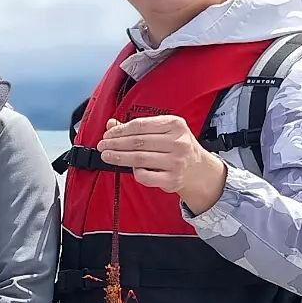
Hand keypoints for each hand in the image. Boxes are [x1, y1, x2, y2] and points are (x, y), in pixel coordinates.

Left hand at [97, 115, 226, 214]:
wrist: (199, 170)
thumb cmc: (177, 147)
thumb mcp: (164, 131)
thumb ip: (138, 127)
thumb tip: (111, 124)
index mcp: (175, 125)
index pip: (140, 125)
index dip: (120, 130)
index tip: (107, 134)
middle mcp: (178, 142)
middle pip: (137, 142)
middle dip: (115, 144)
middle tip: (102, 146)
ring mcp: (176, 161)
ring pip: (139, 158)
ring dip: (118, 157)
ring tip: (107, 156)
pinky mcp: (172, 179)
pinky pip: (145, 176)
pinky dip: (135, 172)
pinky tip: (130, 168)